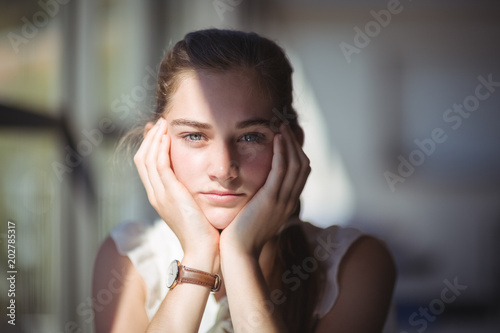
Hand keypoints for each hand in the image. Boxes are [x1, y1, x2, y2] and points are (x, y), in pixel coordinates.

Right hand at [134, 118, 219, 259]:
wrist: (204, 250)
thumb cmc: (204, 231)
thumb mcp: (193, 207)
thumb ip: (190, 192)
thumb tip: (197, 180)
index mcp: (159, 197)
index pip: (146, 166)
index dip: (150, 146)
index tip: (158, 132)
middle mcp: (155, 194)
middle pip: (142, 159)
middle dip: (149, 138)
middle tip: (159, 122)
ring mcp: (160, 194)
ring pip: (147, 158)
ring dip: (154, 138)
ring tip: (163, 123)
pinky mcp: (169, 194)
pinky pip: (159, 164)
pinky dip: (161, 148)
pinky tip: (168, 136)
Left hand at [220, 123, 310, 255]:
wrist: (239, 252)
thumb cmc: (242, 234)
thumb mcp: (257, 215)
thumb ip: (262, 200)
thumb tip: (258, 189)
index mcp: (287, 204)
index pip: (301, 173)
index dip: (297, 153)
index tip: (287, 138)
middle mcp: (289, 201)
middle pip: (303, 165)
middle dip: (295, 143)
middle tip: (286, 126)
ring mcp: (282, 200)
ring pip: (295, 165)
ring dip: (290, 143)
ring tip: (282, 126)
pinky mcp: (271, 199)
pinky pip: (281, 170)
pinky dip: (282, 152)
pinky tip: (277, 139)